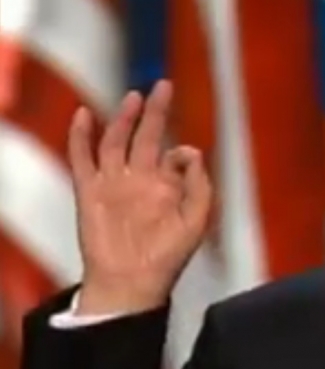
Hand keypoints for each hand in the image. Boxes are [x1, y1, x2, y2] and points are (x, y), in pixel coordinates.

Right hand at [70, 79, 212, 314]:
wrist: (131, 282)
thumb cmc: (167, 256)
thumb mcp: (197, 220)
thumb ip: (200, 185)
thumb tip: (191, 149)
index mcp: (167, 188)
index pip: (173, 156)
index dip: (181, 152)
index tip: (182, 157)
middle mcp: (139, 181)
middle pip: (146, 138)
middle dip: (155, 113)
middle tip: (163, 86)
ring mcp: (113, 184)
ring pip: (116, 142)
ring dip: (123, 119)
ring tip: (134, 97)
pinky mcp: (89, 192)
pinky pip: (82, 159)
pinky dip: (81, 137)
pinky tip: (85, 116)